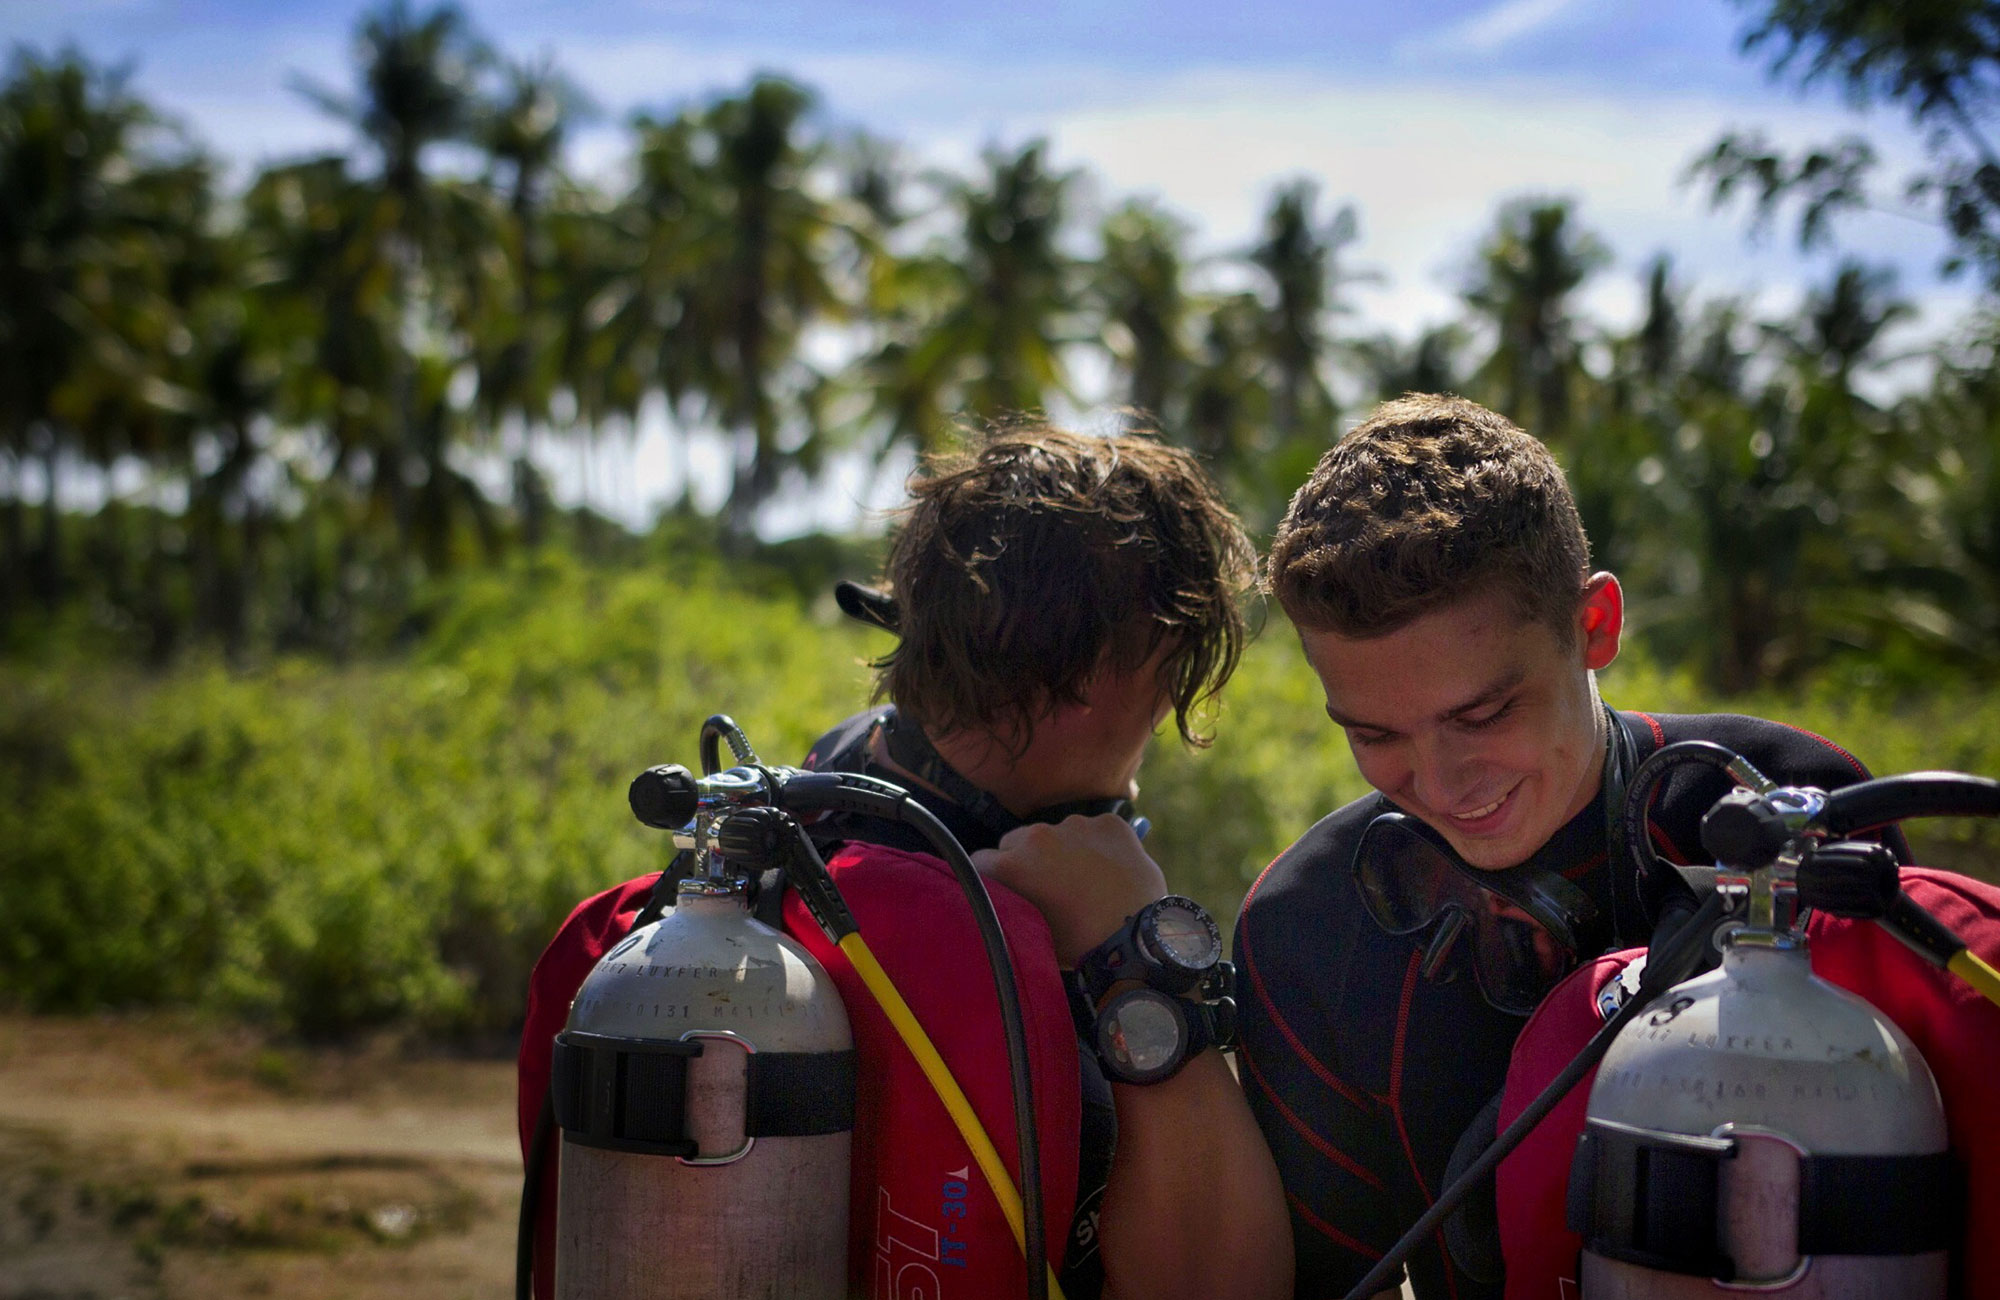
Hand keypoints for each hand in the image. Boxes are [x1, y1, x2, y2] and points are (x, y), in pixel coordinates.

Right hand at [971, 814, 1169, 966]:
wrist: (1138, 938)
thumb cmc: (1079, 944)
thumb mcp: (1030, 932)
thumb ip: (1008, 907)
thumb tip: (1000, 899)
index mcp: (1012, 865)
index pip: (980, 860)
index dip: (991, 879)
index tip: (1004, 892)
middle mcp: (1039, 836)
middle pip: (1016, 841)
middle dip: (1024, 860)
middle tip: (1046, 888)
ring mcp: (1077, 824)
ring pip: (1056, 833)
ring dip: (1061, 850)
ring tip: (1083, 881)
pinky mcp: (1109, 823)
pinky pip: (1093, 829)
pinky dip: (1096, 845)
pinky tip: (1108, 870)